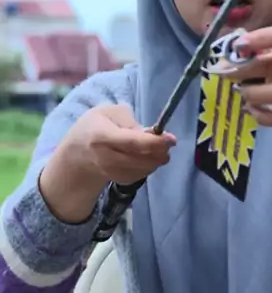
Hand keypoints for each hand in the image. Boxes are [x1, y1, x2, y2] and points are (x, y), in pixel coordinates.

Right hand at [59, 104, 176, 184]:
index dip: (155, 142)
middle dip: (160, 151)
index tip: (171, 139)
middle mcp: (106, 157)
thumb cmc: (95, 126)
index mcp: (102, 136)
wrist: (78, 153)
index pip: (132, 143)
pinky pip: (141, 174)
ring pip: (144, 169)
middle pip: (141, 159)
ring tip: (157, 147)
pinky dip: (150, 165)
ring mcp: (112, 172)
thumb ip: (129, 120)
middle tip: (169, 142)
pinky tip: (149, 156)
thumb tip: (149, 133)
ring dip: (156, 158)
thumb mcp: (107, 112)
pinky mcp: (119, 180)